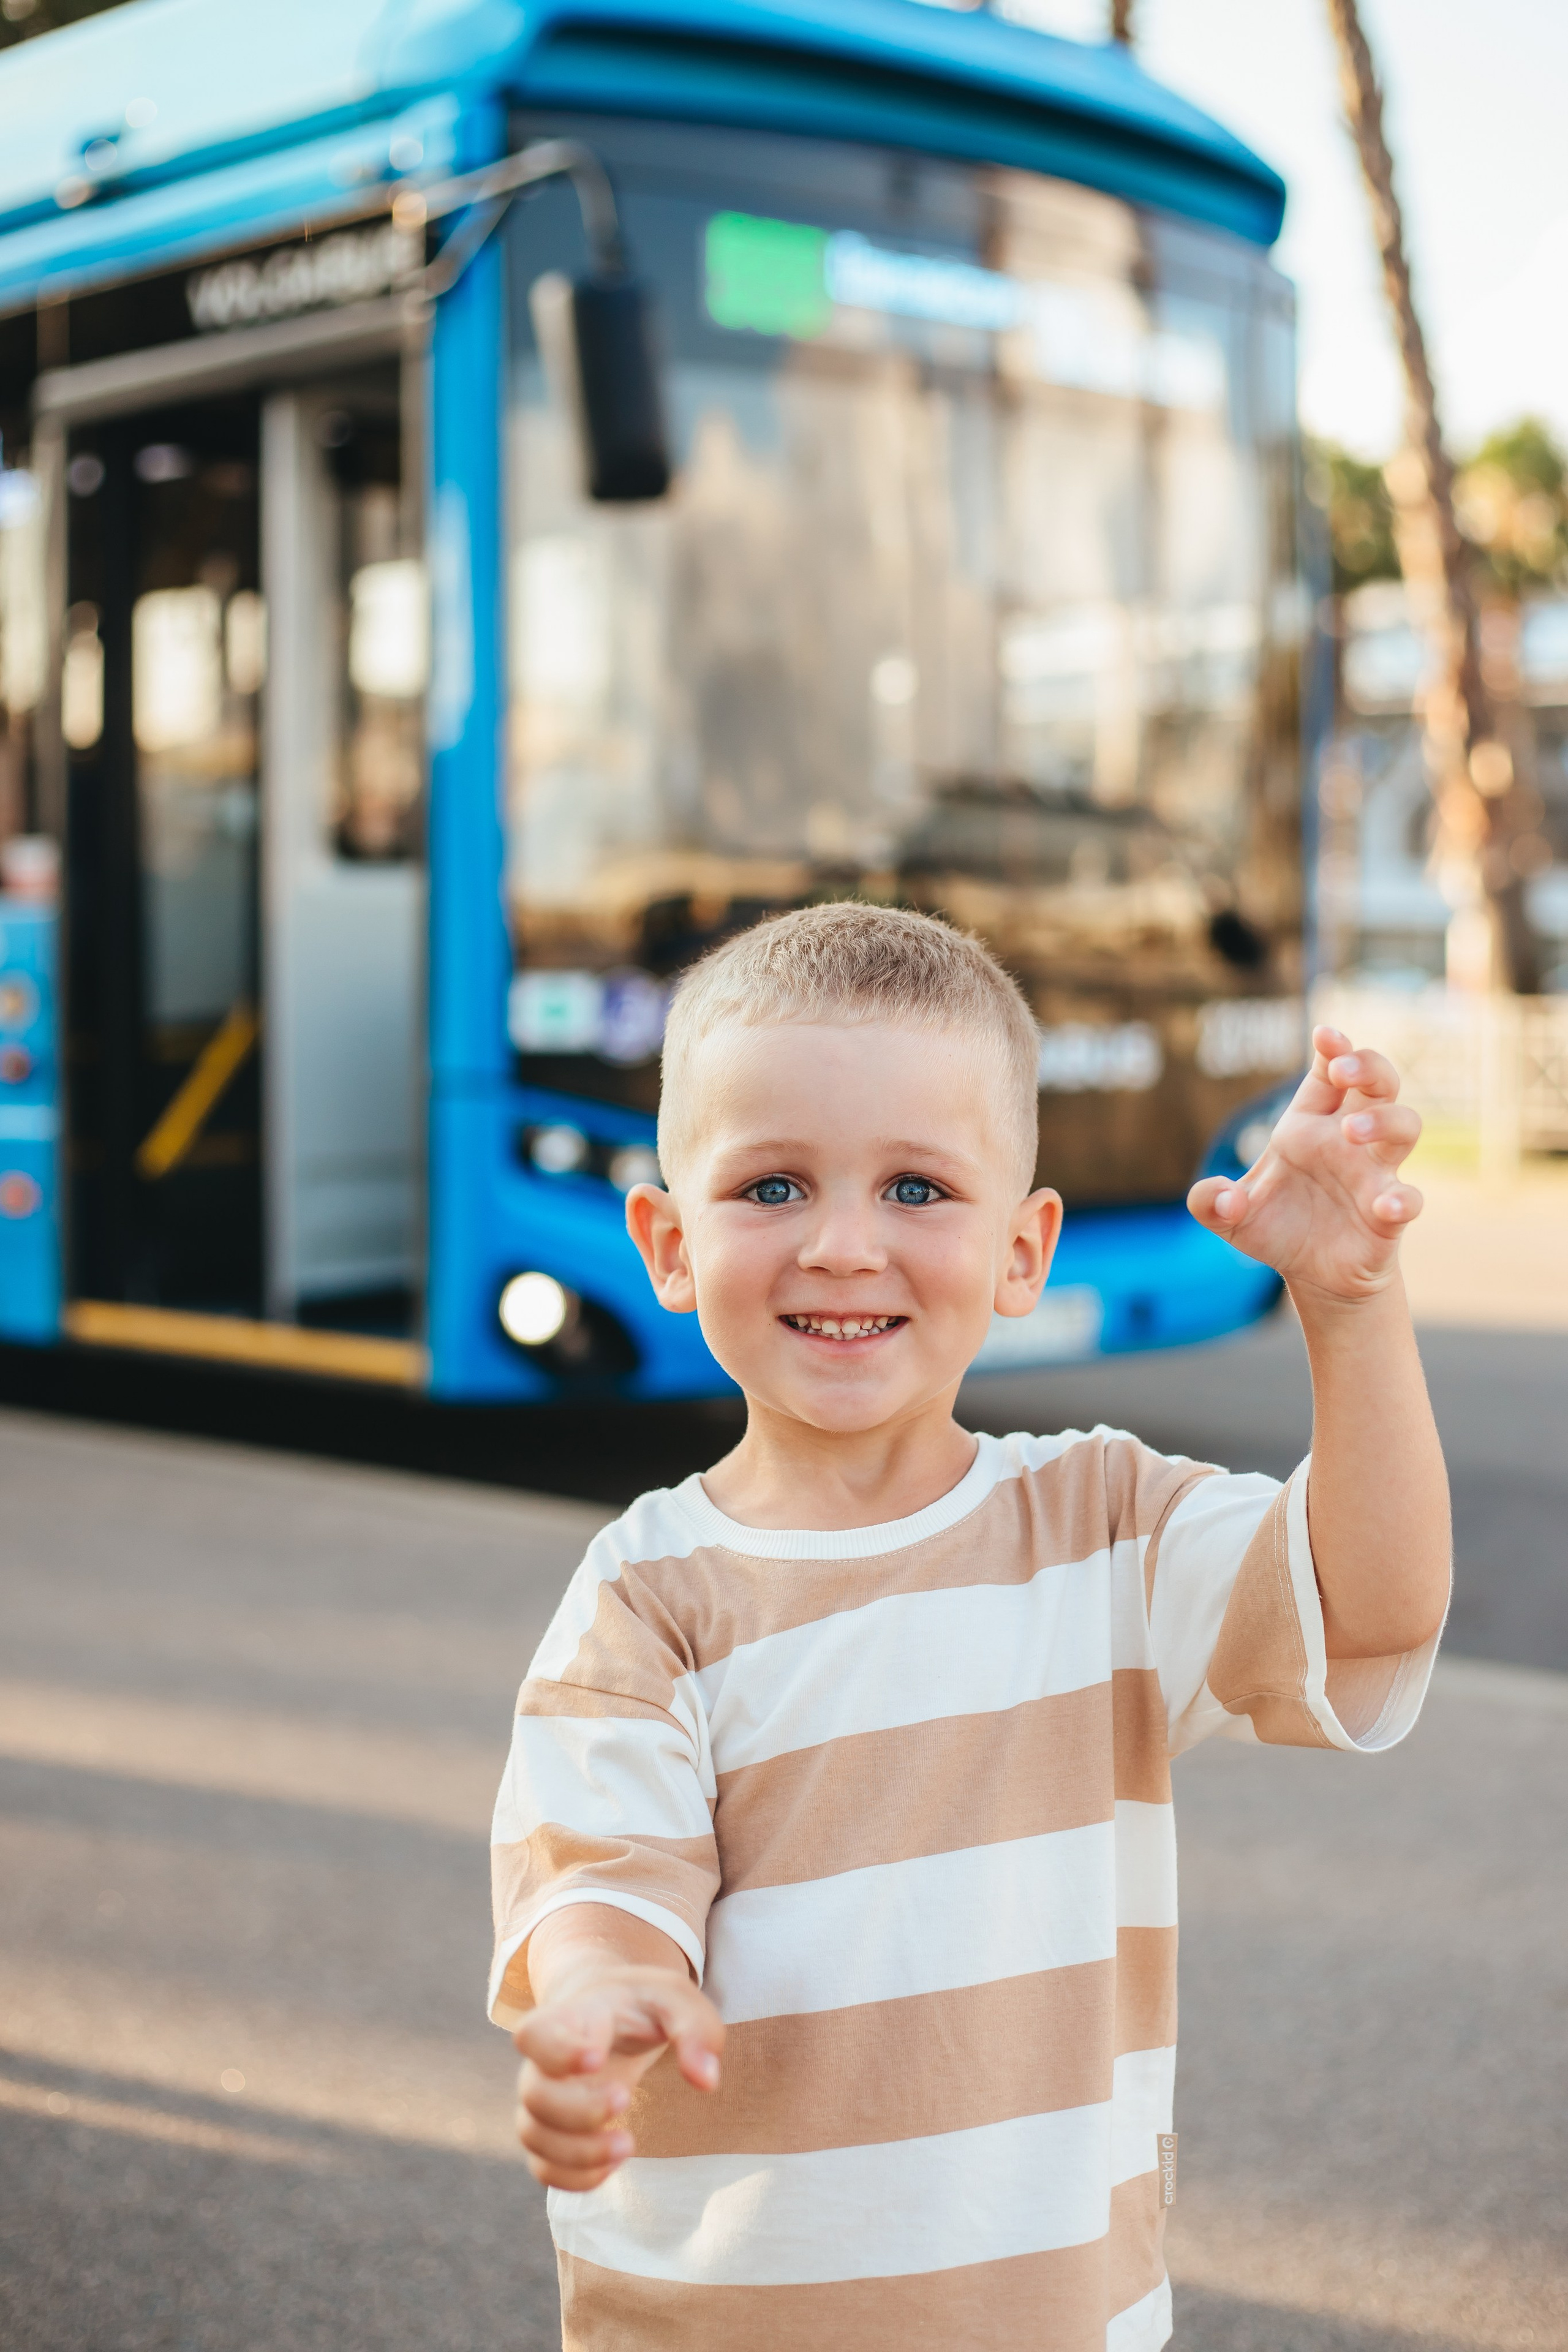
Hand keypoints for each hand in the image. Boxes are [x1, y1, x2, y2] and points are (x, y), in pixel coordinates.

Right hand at [514, 1962, 723, 2190]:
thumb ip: (695, 2029)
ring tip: (628, 2146)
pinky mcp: (553, 2133)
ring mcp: (544, 2100)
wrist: (613, 2013)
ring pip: (533, 2135)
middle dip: (579, 2110)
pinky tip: (613, 2165)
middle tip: (626, 2099)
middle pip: (535, 2094)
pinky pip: (543, 2167)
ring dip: (578, 2152)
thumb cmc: (643, 2006)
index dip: (557, 2052)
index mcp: (570, 2018)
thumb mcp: (675, 1999)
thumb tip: (706, 2081)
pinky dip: (574, 2177)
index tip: (597, 2058)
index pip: (535, 2034)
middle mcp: (545, 2061)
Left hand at [1187, 1026, 1422, 1307]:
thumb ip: (1209, 1202)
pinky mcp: (1390, 1214)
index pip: (1328, 1073)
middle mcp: (1348, 1140)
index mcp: (1308, 1125)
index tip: (1324, 1034)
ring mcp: (1375, 1174)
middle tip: (1344, 1072)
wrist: (1311, 1275)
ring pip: (1405, 1126)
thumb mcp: (1228, 1216)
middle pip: (1378, 1084)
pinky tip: (1387, 1205)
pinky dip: (1402, 1199)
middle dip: (1367, 1067)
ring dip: (1384, 1120)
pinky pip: (1410, 1197)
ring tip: (1350, 1131)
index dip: (1334, 1048)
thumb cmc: (1276, 1227)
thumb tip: (1224, 1199)